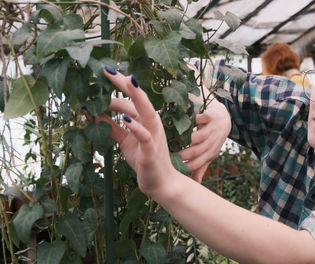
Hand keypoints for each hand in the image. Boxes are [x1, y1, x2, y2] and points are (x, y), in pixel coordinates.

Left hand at [96, 67, 173, 196]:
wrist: (160, 182)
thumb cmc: (143, 159)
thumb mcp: (124, 141)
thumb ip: (111, 127)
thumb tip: (93, 114)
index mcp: (145, 119)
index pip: (130, 98)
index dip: (117, 86)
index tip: (103, 73)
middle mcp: (152, 122)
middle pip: (139, 98)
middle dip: (124, 83)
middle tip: (106, 70)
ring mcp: (153, 135)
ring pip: (146, 111)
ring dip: (137, 96)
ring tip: (127, 81)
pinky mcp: (151, 150)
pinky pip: (145, 136)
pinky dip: (135, 126)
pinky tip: (125, 119)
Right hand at [178, 101, 230, 182]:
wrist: (224, 118)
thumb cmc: (212, 139)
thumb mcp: (209, 153)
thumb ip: (200, 167)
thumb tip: (195, 183)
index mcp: (211, 153)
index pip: (198, 163)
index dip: (185, 167)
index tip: (172, 169)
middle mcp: (212, 142)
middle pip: (197, 150)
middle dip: (183, 154)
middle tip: (167, 155)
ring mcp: (212, 129)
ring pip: (199, 136)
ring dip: (186, 139)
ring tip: (173, 141)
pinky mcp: (210, 116)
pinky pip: (201, 119)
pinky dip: (191, 121)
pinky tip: (180, 124)